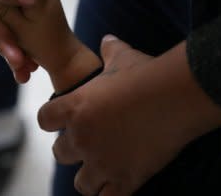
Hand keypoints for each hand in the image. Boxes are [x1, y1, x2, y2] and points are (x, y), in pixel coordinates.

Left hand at [38, 36, 220, 195]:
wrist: (176, 95)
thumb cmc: (147, 73)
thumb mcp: (123, 57)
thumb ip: (109, 50)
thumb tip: (107, 40)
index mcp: (75, 108)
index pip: (44, 120)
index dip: (53, 120)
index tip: (63, 120)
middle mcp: (82, 138)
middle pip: (60, 153)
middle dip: (72, 149)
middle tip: (90, 142)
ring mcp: (102, 162)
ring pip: (81, 183)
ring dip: (89, 176)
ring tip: (103, 167)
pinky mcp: (125, 179)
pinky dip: (111, 193)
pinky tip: (121, 182)